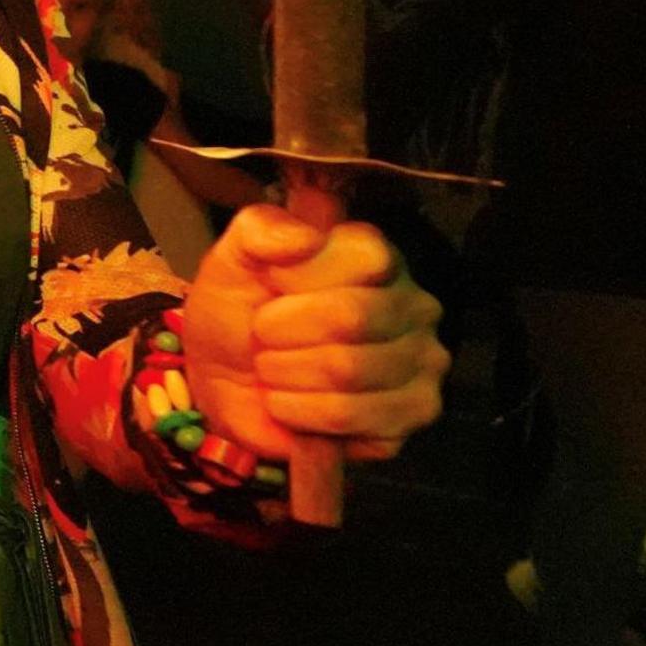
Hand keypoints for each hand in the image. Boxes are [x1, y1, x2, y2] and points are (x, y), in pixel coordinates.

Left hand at [178, 199, 447, 464]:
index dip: (298, 278)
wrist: (223, 377)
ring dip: (285, 374)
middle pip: (351, 318)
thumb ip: (262, 229)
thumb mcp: (233, 256)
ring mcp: (422, 361)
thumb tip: (307, 237)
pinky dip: (299, 412)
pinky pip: (350, 416)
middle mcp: (414, 305)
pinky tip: (289, 402)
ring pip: (348, 371)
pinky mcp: (411, 412)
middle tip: (262, 337)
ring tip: (273, 369)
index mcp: (377, 256)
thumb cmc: (240, 309)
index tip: (269, 285)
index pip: (365, 258)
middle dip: (281, 333)